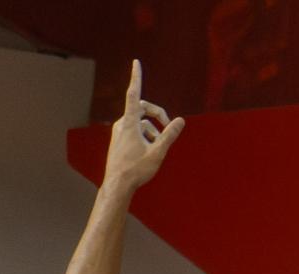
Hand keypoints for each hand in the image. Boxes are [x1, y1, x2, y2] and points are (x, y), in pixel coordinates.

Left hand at [103, 61, 184, 192]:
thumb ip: (169, 135)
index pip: (133, 94)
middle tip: (169, 127)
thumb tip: (180, 120)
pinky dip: (145, 136)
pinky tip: (148, 152)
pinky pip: (135, 130)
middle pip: (142, 108)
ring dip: (152, 130)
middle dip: (157, 115)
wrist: (117, 185)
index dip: (136, 77)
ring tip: (157, 148)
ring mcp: (119, 131)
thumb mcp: (158, 153)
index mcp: (129, 124)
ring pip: (140, 122)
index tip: (136, 62)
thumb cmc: (136, 170)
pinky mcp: (119, 139)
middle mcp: (122, 124)